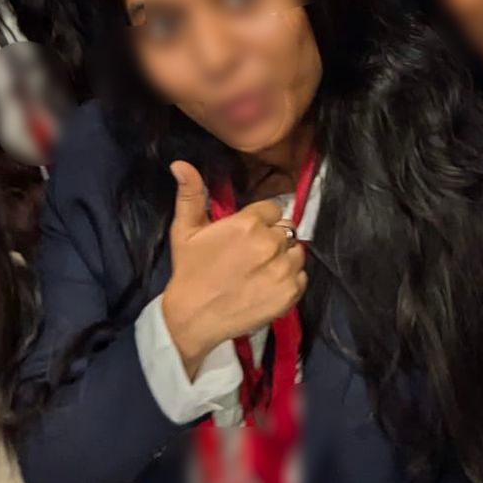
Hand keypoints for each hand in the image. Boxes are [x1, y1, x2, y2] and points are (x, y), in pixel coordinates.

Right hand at [158, 161, 306, 370]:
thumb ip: (190, 194)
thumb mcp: (185, 231)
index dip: (261, 220)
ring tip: (261, 270)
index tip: (247, 235)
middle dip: (273, 238)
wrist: (192, 319)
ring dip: (284, 258)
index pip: (273, 209)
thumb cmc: (189, 271)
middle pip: (286, 229)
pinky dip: (290, 280)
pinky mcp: (290, 294)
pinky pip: (302, 277)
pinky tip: (268, 285)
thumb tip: (180, 163)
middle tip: (252, 255)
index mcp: (248, 224)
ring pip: (297, 252)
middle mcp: (270, 244)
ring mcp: (283, 270)